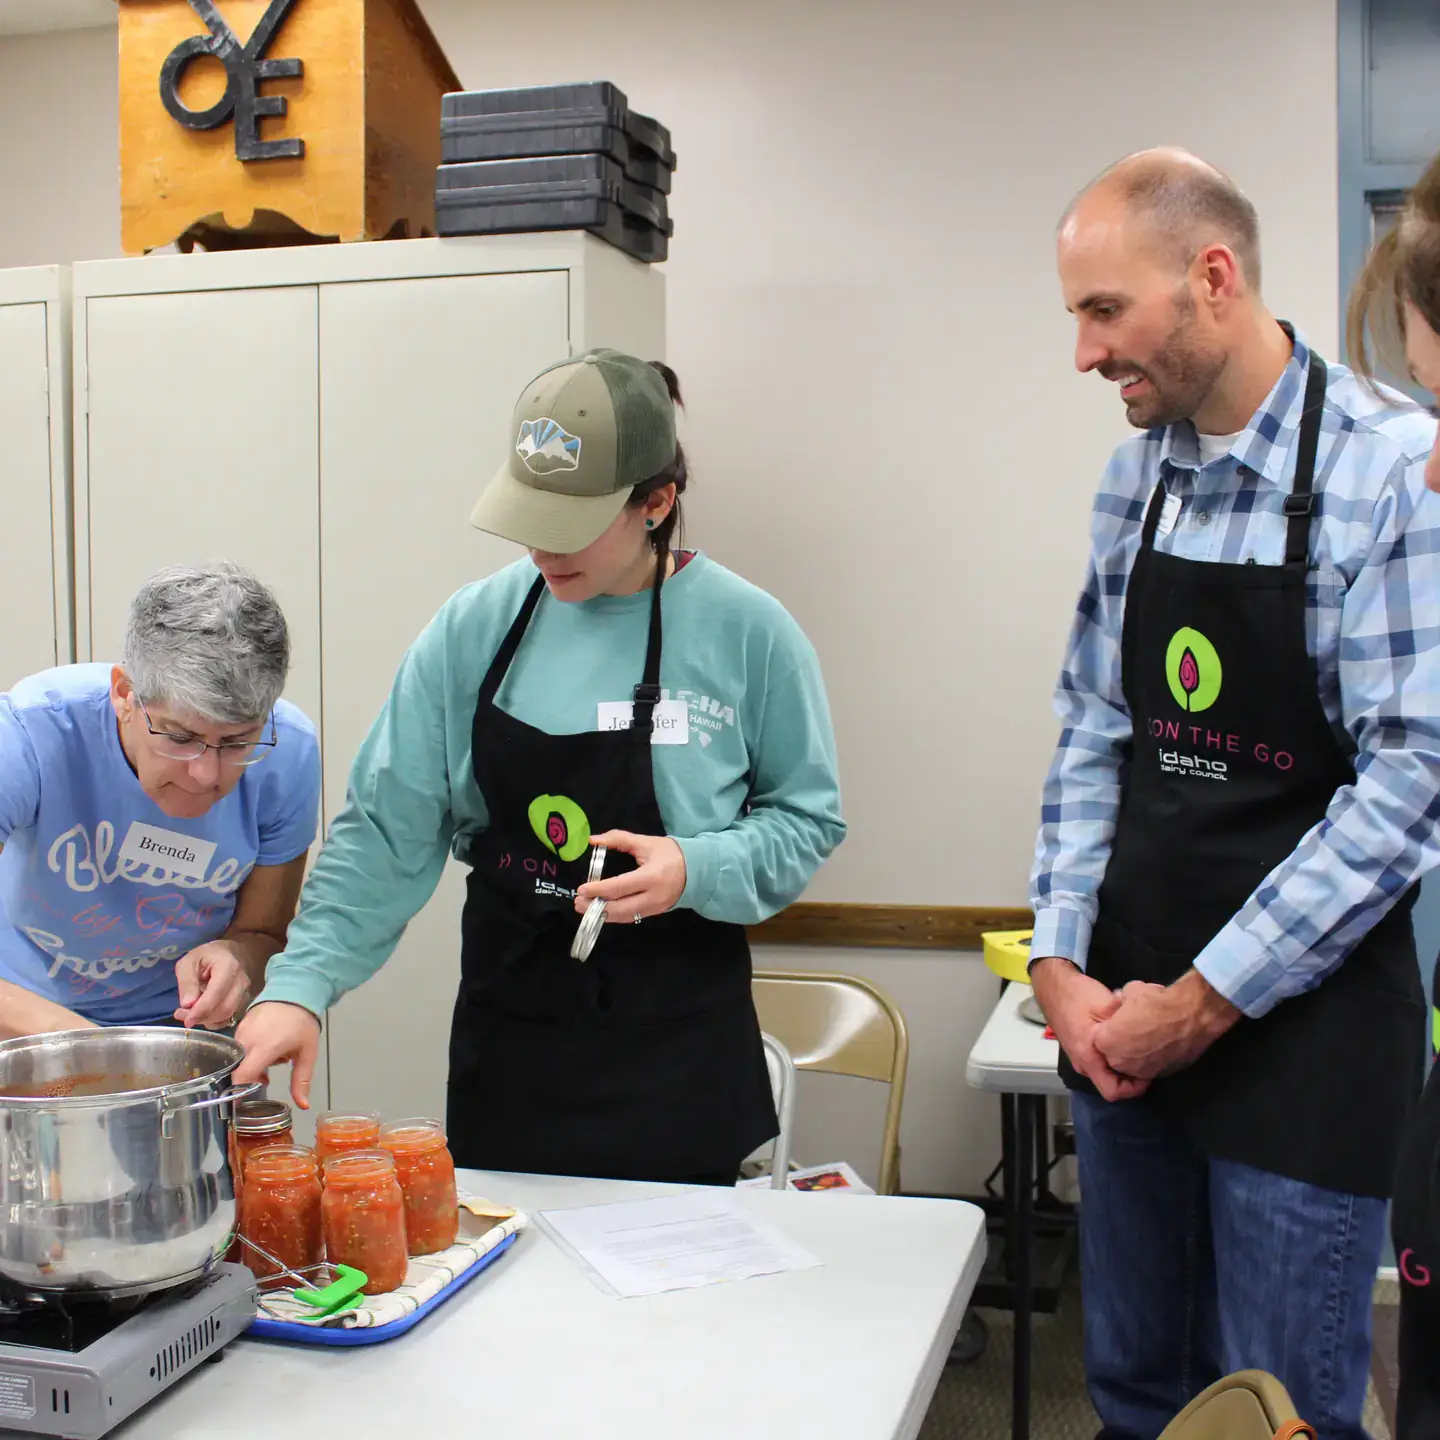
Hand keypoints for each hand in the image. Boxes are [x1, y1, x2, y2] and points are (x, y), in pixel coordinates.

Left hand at [174, 942, 250, 1029]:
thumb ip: (186, 982)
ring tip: (190, 1013)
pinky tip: (202, 1014)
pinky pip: (229, 1017)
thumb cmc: (207, 956)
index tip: (186, 1020)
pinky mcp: (244, 1001)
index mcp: (228, 966)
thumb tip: (187, 1005)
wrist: (231, 953)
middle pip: (225, 1008)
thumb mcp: (189, 961)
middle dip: (202, 1017)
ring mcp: (245, 992)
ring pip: (227, 1015)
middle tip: (182, 1015)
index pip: (217, 994)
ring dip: (206, 1020)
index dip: (201, 1010)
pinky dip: (214, 1021)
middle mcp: (241, 981)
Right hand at [233, 1001, 321, 1109]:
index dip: (239, 1091)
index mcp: (266, 1047)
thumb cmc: (302, 1022)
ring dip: (252, 1063)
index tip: (243, 1100)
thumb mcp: (307, 1053)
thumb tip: (303, 1105)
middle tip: (268, 1074)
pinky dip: (249, 1051)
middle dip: (251, 1077)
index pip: (242, 1075)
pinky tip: (265, 1046)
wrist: (295, 991)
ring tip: (271, 1056)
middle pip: (239, 1069)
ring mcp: (242, 1030)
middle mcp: (249, 1039)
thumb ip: (302, 1081)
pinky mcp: (239, 1025)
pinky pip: (238, 1045)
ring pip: (238, 1058)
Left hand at [574, 832, 687, 922]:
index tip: (581, 889)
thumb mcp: (646, 842)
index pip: (620, 886)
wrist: (698, 870)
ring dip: (603, 915)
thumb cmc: (671, 853)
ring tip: (585, 908)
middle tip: (578, 902)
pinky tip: (602, 911)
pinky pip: (631, 917)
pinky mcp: (655, 913)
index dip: (599, 889)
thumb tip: (594, 840)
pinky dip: (615, 916)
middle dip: (596, 907)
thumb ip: (619, 839)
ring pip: (624, 916)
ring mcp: (654, 908)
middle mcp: (653, 896)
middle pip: (620, 908)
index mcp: (651, 877)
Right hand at [1030, 957, 1150, 1102]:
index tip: (1148, 1071)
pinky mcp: (1080, 1048)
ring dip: (1122, 1064)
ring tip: (1138, 1047)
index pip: (1112, 1091)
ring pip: (1106, 1072)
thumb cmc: (1077, 995)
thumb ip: (1125, 1024)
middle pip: (1111, 1083)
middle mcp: (1082, 1063)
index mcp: (1087, 1058)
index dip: (1134, 1088)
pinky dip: (1114, 1056)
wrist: (1054, 984)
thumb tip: (1148, 1033)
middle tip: (1148, 1057)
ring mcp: (1079, 1057)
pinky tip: (1123, 1038)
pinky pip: (1100, 1061)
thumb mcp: (1106, 1006)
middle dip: (1131, 1076)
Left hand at [1093, 972, 1239, 1079]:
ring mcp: (1142, 1071)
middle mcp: (1121, 1062)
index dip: (1109, 1027)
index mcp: (1107, 1042)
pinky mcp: (1163, 1074)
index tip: (1118, 1019)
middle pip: (1113, 1053)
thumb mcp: (1130, 991)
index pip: (1099, 1038)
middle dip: (1119, 1042)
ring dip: (1136, 1052)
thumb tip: (1121, 999)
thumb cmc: (1156, 1002)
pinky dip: (1153, 1058)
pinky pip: (1151, 1067)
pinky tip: (1162, 1042)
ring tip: (1149, 1034)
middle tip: (1132, 1027)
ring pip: (1132, 1063)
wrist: (1192, 1016)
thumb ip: (1120, 1001)